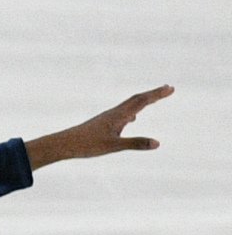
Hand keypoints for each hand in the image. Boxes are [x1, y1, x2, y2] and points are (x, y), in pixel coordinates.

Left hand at [29, 84, 172, 166]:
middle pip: (137, 100)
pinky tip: (132, 119)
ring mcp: (108, 118)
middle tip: (168, 88)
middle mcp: (114, 113)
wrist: (63, 144)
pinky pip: (122, 114)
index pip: (142, 101)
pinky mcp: (103, 124)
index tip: (171, 88)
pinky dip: (132, 112)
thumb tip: (157, 143)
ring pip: (129, 106)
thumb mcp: (113, 146)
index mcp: (118, 116)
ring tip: (154, 98)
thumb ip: (135, 143)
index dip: (157, 94)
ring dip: (143, 101)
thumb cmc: (86, 145)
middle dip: (153, 94)